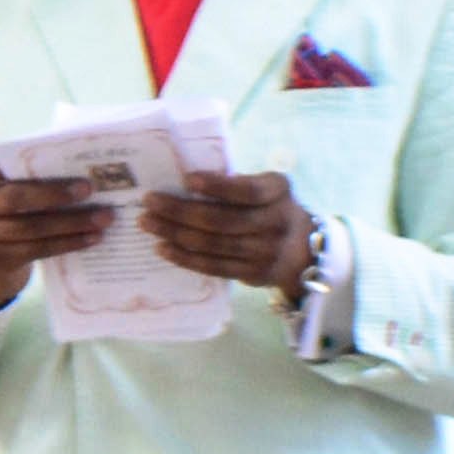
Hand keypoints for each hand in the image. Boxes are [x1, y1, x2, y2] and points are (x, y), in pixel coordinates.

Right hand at [0, 151, 115, 311]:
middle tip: (89, 188)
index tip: (58, 157)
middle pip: (15, 199)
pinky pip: (38, 250)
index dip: (20, 162)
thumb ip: (32, 176)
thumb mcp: (11, 189)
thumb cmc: (12, 211)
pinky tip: (92, 238)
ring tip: (104, 218)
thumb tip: (85, 168)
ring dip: (71, 223)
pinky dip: (68, 243)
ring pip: (31, 228)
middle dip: (54, 194)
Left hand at [141, 168, 319, 305]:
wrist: (304, 250)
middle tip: (149, 202)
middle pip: (221, 220)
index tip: (187, 180)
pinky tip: (163, 247)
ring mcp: (264, 252)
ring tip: (148, 223)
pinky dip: (185, 258)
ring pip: (212, 245)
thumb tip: (185, 182)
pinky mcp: (253, 274)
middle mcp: (275, 222)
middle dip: (180, 211)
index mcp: (279, 192)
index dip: (217, 187)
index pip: (247, 191)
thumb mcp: (268, 187)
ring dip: (175, 234)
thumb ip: (238, 183)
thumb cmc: (272, 207)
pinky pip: (213, 267)